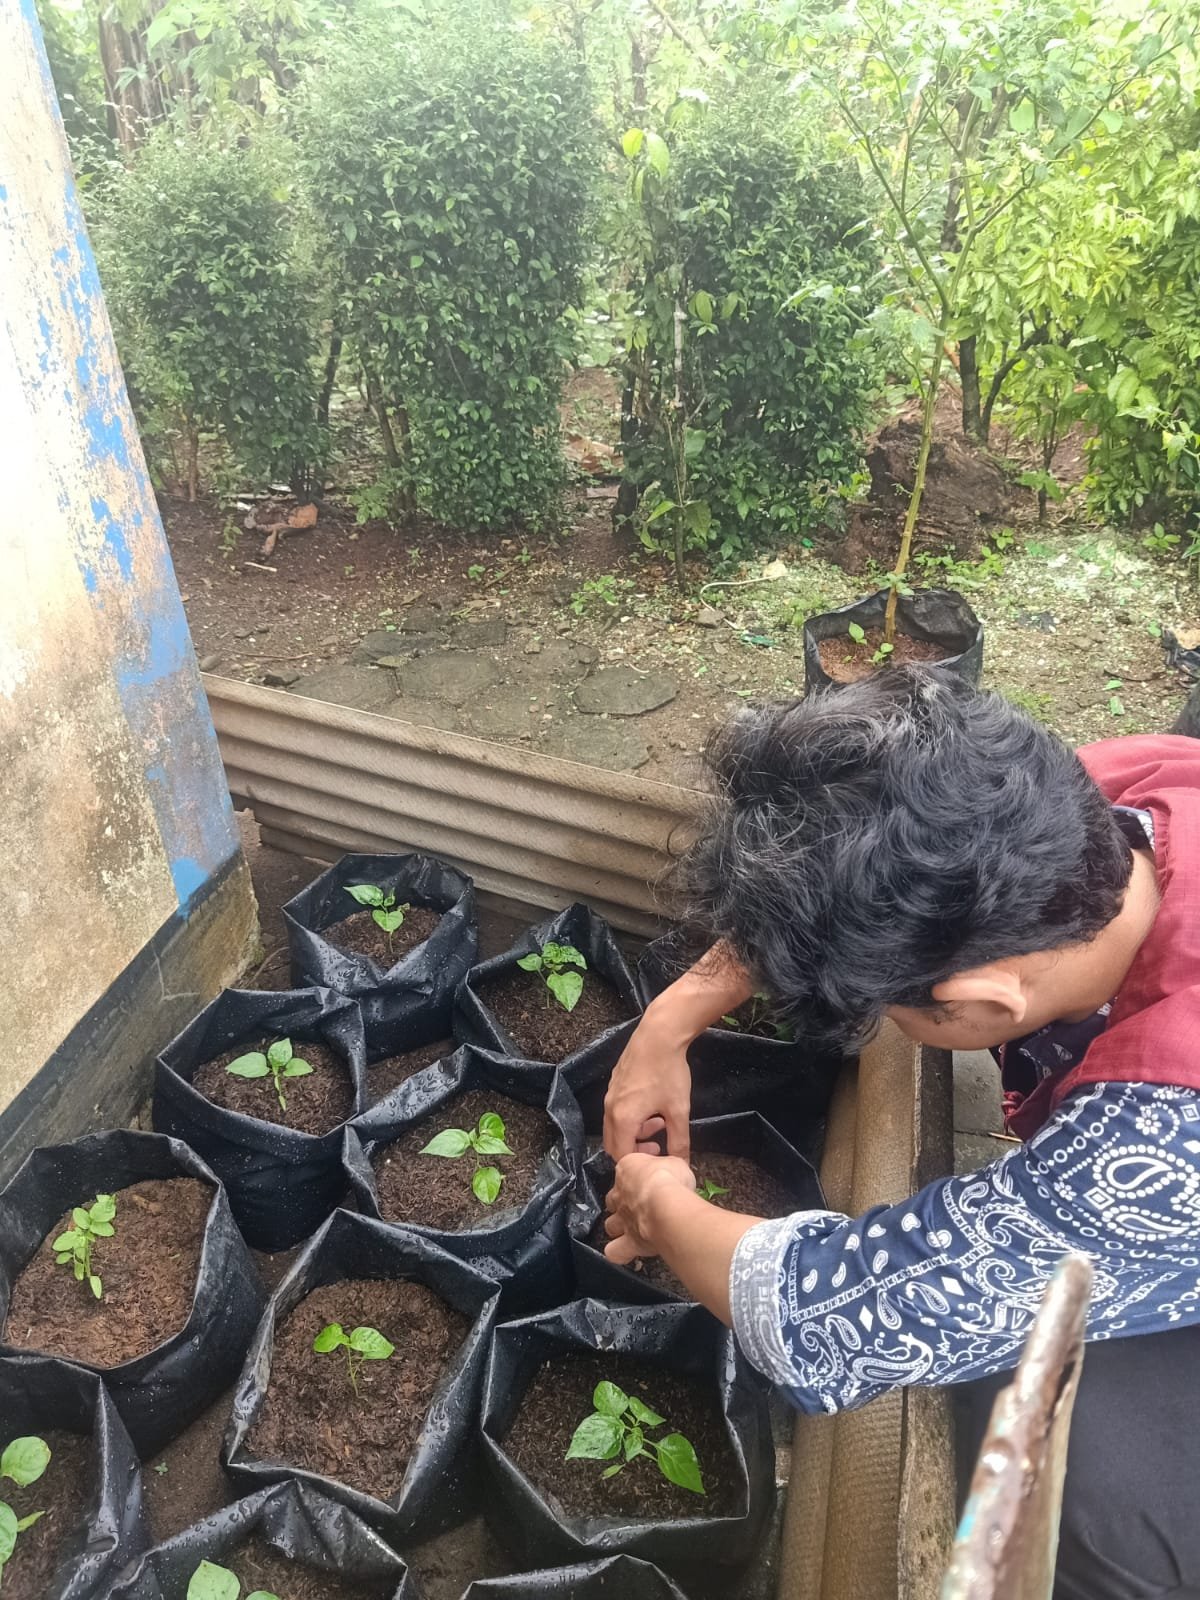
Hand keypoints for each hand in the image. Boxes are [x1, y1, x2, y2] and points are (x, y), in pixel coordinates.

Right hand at [603, 1013, 692, 1161]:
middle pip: (613, 1143)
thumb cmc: (669, 1072)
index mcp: (623, 1119)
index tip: (660, 1154)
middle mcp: (609, 1108)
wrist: (659, 1034)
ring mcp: (609, 1094)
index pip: (622, 1156)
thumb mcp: (678, 1110)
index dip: (640, 1162)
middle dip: (634, 1149)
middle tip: (658, 1143)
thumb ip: (679, 1141)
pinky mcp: (613, 1082)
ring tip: (659, 1121)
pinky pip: (615, 1109)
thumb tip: (682, 1164)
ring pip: (614, 1126)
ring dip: (634, 1131)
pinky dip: (630, 1116)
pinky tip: (651, 1104)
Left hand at [603, 1152, 697, 1264]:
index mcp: (627, 1169)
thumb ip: (670, 1166)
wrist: (668, 1205)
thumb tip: (675, 1169)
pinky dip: (619, 1252)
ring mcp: (622, 1219)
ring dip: (619, 1228)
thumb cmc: (670, 1181)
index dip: (637, 1173)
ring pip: (611, 1225)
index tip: (652, 1176)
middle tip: (643, 1206)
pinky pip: (615, 1251)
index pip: (626, 1168)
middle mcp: (620, 1195)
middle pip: (613, 1199)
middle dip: (624, 1204)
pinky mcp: (628, 1241)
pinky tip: (627, 1251)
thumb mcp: (677, 1162)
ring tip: (635, 1230)